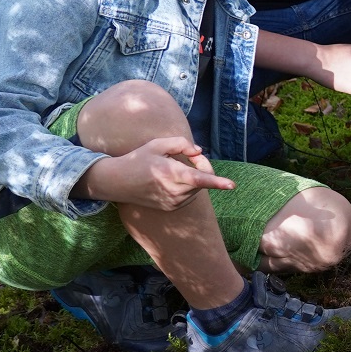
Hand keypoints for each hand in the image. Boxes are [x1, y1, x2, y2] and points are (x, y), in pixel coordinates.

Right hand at [83, 137, 234, 210]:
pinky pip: (190, 195)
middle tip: (190, 155)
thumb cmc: (138, 159)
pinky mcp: (172, 207)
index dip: (218, 182)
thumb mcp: (157, 144)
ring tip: (175, 168)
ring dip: (195, 177)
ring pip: (198, 188)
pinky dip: (188, 186)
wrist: (117, 182)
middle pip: (203, 179)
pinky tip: (171, 180)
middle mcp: (174, 191)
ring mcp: (173, 202)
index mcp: (171, 173)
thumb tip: (199, 151)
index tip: (232, 185)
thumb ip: (182, 143)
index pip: (199, 179)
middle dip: (202, 166)